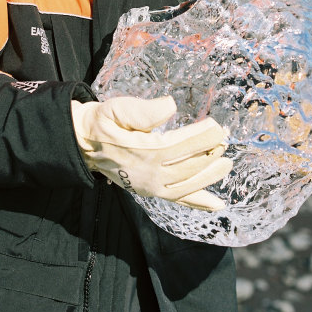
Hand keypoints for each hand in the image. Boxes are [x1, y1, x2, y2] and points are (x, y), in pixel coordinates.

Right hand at [71, 96, 230, 210]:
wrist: (84, 143)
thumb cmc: (103, 122)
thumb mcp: (117, 108)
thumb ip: (143, 110)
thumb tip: (170, 106)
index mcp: (144, 151)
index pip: (181, 145)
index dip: (202, 136)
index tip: (218, 127)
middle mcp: (150, 173)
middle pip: (188, 166)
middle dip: (210, 153)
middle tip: (226, 140)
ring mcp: (151, 186)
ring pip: (187, 185)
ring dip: (209, 176)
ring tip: (227, 165)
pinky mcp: (150, 192)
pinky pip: (178, 200)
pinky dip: (199, 203)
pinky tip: (217, 204)